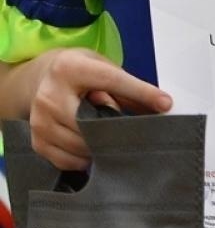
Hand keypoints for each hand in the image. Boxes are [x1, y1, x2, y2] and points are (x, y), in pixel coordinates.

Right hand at [28, 48, 170, 169]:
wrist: (39, 78)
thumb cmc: (79, 72)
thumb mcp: (101, 67)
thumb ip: (126, 87)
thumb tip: (160, 106)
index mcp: (70, 69)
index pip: (112, 81)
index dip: (142, 92)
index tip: (165, 104)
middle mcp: (50, 94)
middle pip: (91, 120)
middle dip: (116, 129)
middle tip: (137, 134)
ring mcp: (40, 120)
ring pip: (80, 144)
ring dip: (102, 147)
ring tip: (115, 141)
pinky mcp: (37, 140)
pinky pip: (66, 160)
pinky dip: (85, 160)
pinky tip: (95, 152)